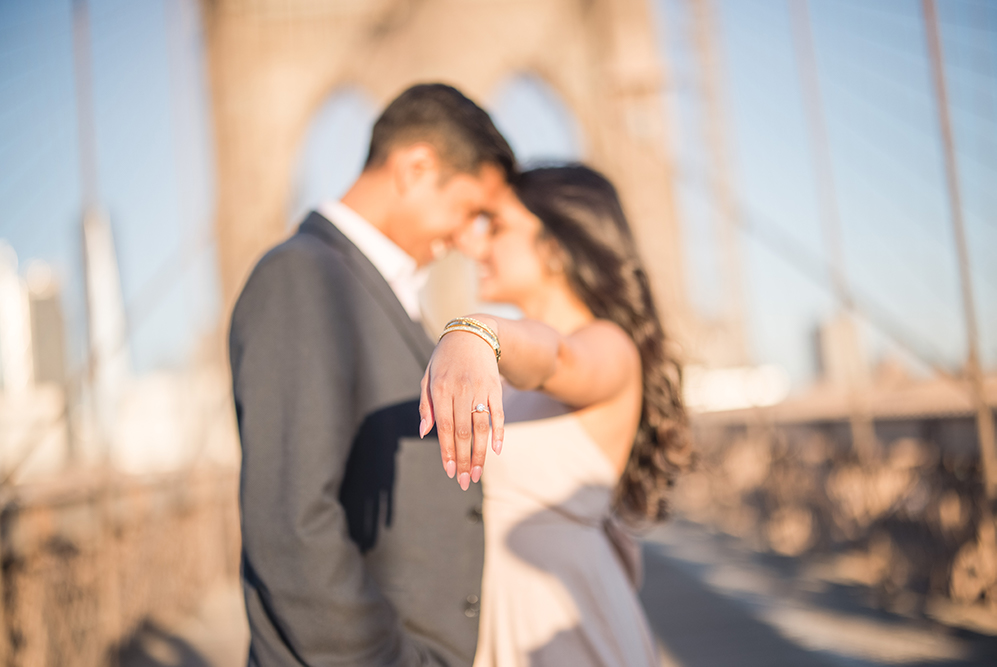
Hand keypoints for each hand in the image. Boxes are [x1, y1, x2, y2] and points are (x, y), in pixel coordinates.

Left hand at [419, 329, 504, 489]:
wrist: (471, 334)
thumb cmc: (444, 360)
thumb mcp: (427, 377)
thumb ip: (425, 406)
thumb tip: (425, 433)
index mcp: (440, 389)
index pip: (444, 427)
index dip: (447, 451)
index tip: (450, 472)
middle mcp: (460, 390)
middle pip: (463, 432)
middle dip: (464, 460)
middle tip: (465, 481)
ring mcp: (480, 389)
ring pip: (481, 427)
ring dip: (480, 453)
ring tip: (478, 474)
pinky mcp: (495, 388)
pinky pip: (498, 414)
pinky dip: (499, 433)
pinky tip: (496, 451)